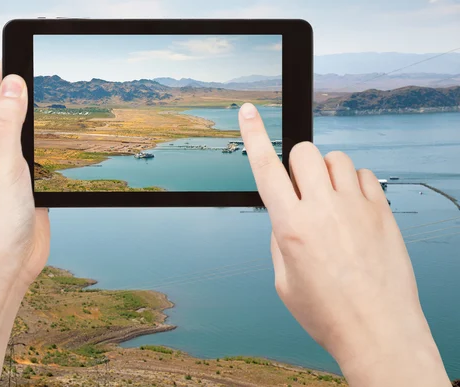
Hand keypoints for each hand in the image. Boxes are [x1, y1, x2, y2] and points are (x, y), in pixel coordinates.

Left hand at [0, 64, 49, 287]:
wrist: (3, 265)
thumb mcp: (2, 164)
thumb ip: (7, 121)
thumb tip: (12, 81)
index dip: (10, 68)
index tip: (33, 51)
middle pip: (9, 105)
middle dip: (30, 89)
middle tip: (56, 74)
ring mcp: (6, 163)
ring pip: (26, 128)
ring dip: (42, 117)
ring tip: (64, 99)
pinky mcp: (24, 179)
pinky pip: (38, 151)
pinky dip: (50, 141)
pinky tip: (65, 137)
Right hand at [238, 103, 449, 385]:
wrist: (378, 329)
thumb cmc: (329, 313)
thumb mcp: (285, 282)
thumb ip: (279, 240)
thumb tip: (285, 215)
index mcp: (291, 227)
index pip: (265, 168)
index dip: (253, 135)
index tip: (248, 112)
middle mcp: (322, 210)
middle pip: (304, 152)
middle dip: (297, 163)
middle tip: (302, 187)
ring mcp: (356, 207)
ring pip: (336, 158)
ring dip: (326, 172)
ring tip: (331, 200)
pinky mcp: (381, 211)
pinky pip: (365, 175)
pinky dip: (355, 183)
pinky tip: (354, 208)